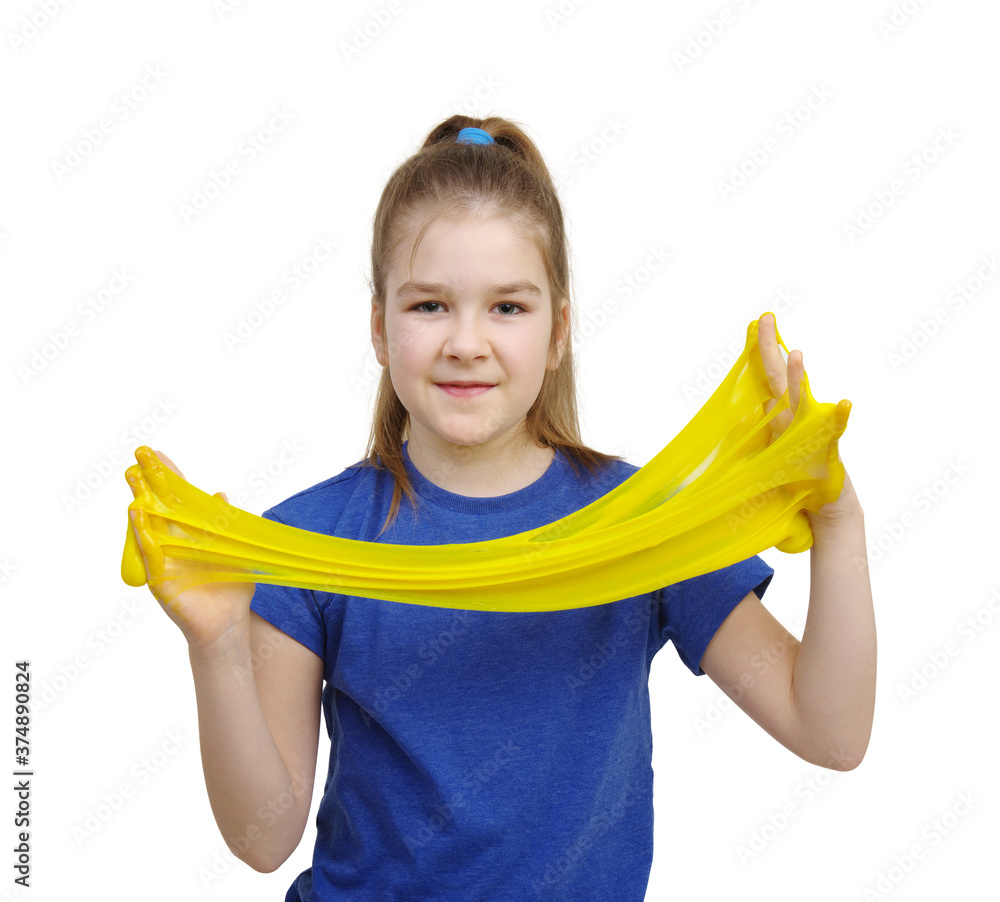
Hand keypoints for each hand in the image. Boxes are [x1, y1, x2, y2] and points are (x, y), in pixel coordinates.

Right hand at [126, 449, 255, 653]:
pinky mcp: (160, 579)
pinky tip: (137, 515)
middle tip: (139, 456)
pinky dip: (143, 534)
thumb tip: (219, 494)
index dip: (168, 478)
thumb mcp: (234, 549)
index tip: (158, 455)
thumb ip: (226, 523)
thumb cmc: (231, 588)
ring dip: (140, 501)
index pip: (177, 500)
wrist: (229, 624)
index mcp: (190, 534)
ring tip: (134, 478)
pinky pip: (150, 553)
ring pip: (148, 526)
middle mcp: (173, 543)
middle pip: (158, 507)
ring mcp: (164, 560)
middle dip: (148, 482)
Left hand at [756, 313, 860, 528]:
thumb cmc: (796, 477)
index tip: (755, 323)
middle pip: (778, 377)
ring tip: (794, 353)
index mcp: (778, 414)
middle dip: (770, 347)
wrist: (824, 503)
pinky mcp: (828, 448)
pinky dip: (841, 416)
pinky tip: (845, 402)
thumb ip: (759, 430)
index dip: (760, 351)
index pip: (766, 377)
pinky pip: (835, 430)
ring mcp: (813, 429)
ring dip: (798, 377)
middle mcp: (794, 416)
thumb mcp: (768, 451)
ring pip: (802, 399)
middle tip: (765, 318)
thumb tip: (739, 414)